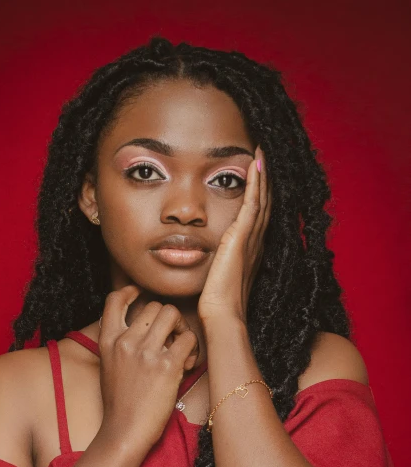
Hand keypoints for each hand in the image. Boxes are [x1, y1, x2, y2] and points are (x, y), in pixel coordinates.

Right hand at [97, 285, 199, 450]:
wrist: (124, 432)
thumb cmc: (120, 403)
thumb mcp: (109, 367)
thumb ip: (121, 343)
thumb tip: (145, 327)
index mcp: (108, 341)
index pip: (115, 299)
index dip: (130, 291)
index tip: (141, 294)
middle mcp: (125, 342)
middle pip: (154, 306)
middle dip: (168, 318)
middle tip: (173, 337)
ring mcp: (146, 353)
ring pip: (172, 314)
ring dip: (182, 328)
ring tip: (181, 348)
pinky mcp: (167, 366)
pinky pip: (188, 340)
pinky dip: (192, 349)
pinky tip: (187, 364)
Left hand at [197, 145, 271, 323]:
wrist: (222, 315)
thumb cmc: (216, 304)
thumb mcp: (215, 277)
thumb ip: (214, 265)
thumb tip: (201, 261)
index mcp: (250, 250)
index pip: (257, 215)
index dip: (260, 195)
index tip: (257, 175)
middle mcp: (256, 242)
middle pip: (265, 202)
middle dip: (265, 179)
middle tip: (264, 155)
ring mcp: (252, 238)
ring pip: (262, 198)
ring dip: (262, 174)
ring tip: (261, 151)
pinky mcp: (242, 237)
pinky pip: (253, 202)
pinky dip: (255, 181)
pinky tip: (254, 163)